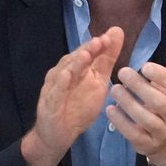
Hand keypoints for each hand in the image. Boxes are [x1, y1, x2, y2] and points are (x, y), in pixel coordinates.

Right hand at [29, 26, 123, 159]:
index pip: (87, 53)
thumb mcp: (99, 81)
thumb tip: (117, 31)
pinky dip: (59, 85)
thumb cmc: (80, 105)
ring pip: (63, 73)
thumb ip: (106, 58)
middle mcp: (63, 75)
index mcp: (76, 69)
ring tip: (86, 54)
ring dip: (74, 63)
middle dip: (87, 50)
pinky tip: (66, 76)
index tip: (111, 37)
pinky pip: (54, 94)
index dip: (98, 45)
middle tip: (100, 41)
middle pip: (75, 60)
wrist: (60, 134)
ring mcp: (54, 89)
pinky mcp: (49, 105)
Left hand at [107, 41, 165, 165]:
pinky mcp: (147, 144)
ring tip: (114, 89)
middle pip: (160, 103)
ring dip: (128, 103)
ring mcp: (163, 133)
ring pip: (146, 119)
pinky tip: (110, 109)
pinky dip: (120, 121)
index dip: (163, 76)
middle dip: (140, 87)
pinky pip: (133, 134)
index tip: (144, 66)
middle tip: (122, 72)